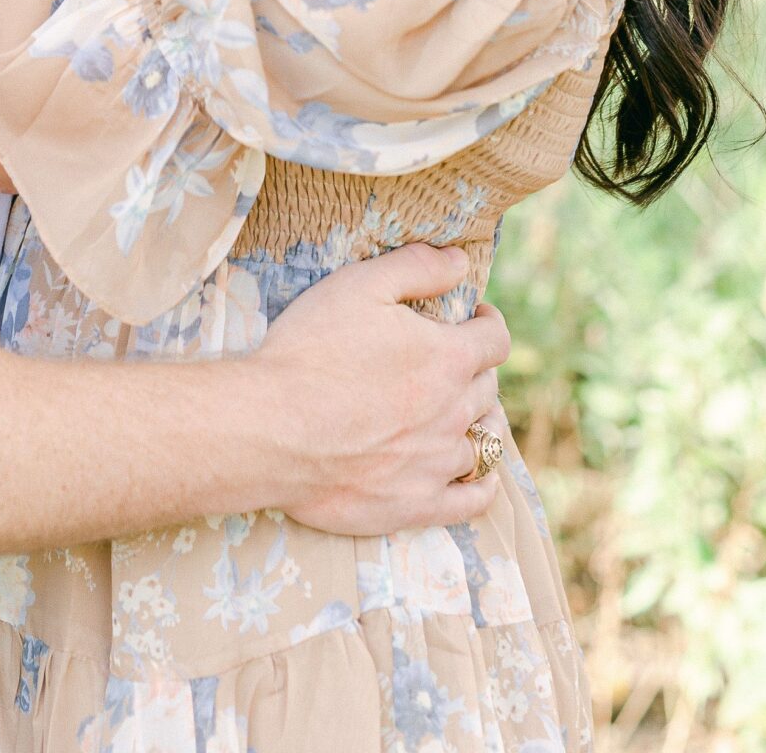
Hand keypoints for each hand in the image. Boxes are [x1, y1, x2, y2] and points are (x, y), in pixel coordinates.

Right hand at [252, 245, 511, 533]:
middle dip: (475, 369)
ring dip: (477, 422)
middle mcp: (453, 412)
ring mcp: (437, 463)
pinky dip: (482, 487)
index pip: (495, 340)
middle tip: (451, 361)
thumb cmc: (311, 350)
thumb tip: (460, 261)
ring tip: (461, 413)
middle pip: (488, 389)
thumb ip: (416, 268)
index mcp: (447, 358)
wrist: (270, 428)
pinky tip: (480, 478)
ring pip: (484, 441)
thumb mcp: (359, 285)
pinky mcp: (415, 504)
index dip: (488, 322)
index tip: (474, 317)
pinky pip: (470, 501)